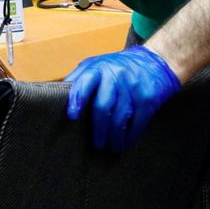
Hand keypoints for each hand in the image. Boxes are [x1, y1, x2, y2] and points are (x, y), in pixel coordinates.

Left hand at [65, 45, 179, 151]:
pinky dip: (131, 135)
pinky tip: (126, 141)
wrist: (152, 61)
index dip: (77, 99)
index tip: (72, 116)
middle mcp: (115, 76)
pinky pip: (139, 121)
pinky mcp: (148, 98)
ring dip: (115, 136)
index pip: (85, 83)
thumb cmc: (117, 67)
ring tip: (111, 147)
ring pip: (121, 117)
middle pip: (103, 106)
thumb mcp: (96, 64)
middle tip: (96, 143)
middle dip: (98, 128)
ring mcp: (133, 87)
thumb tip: (57, 93)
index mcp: (98, 68)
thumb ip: (79, 78)